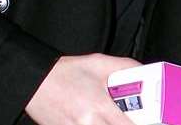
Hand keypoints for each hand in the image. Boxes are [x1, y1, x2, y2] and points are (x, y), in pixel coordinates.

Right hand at [25, 53, 140, 124]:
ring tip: (111, 117)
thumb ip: (126, 67)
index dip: (140, 124)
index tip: (147, 120)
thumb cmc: (66, 72)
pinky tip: (97, 119)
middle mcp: (87, 122)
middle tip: (127, 117)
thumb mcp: (100, 62)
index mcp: (99, 105)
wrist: (34, 81)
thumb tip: (144, 71)